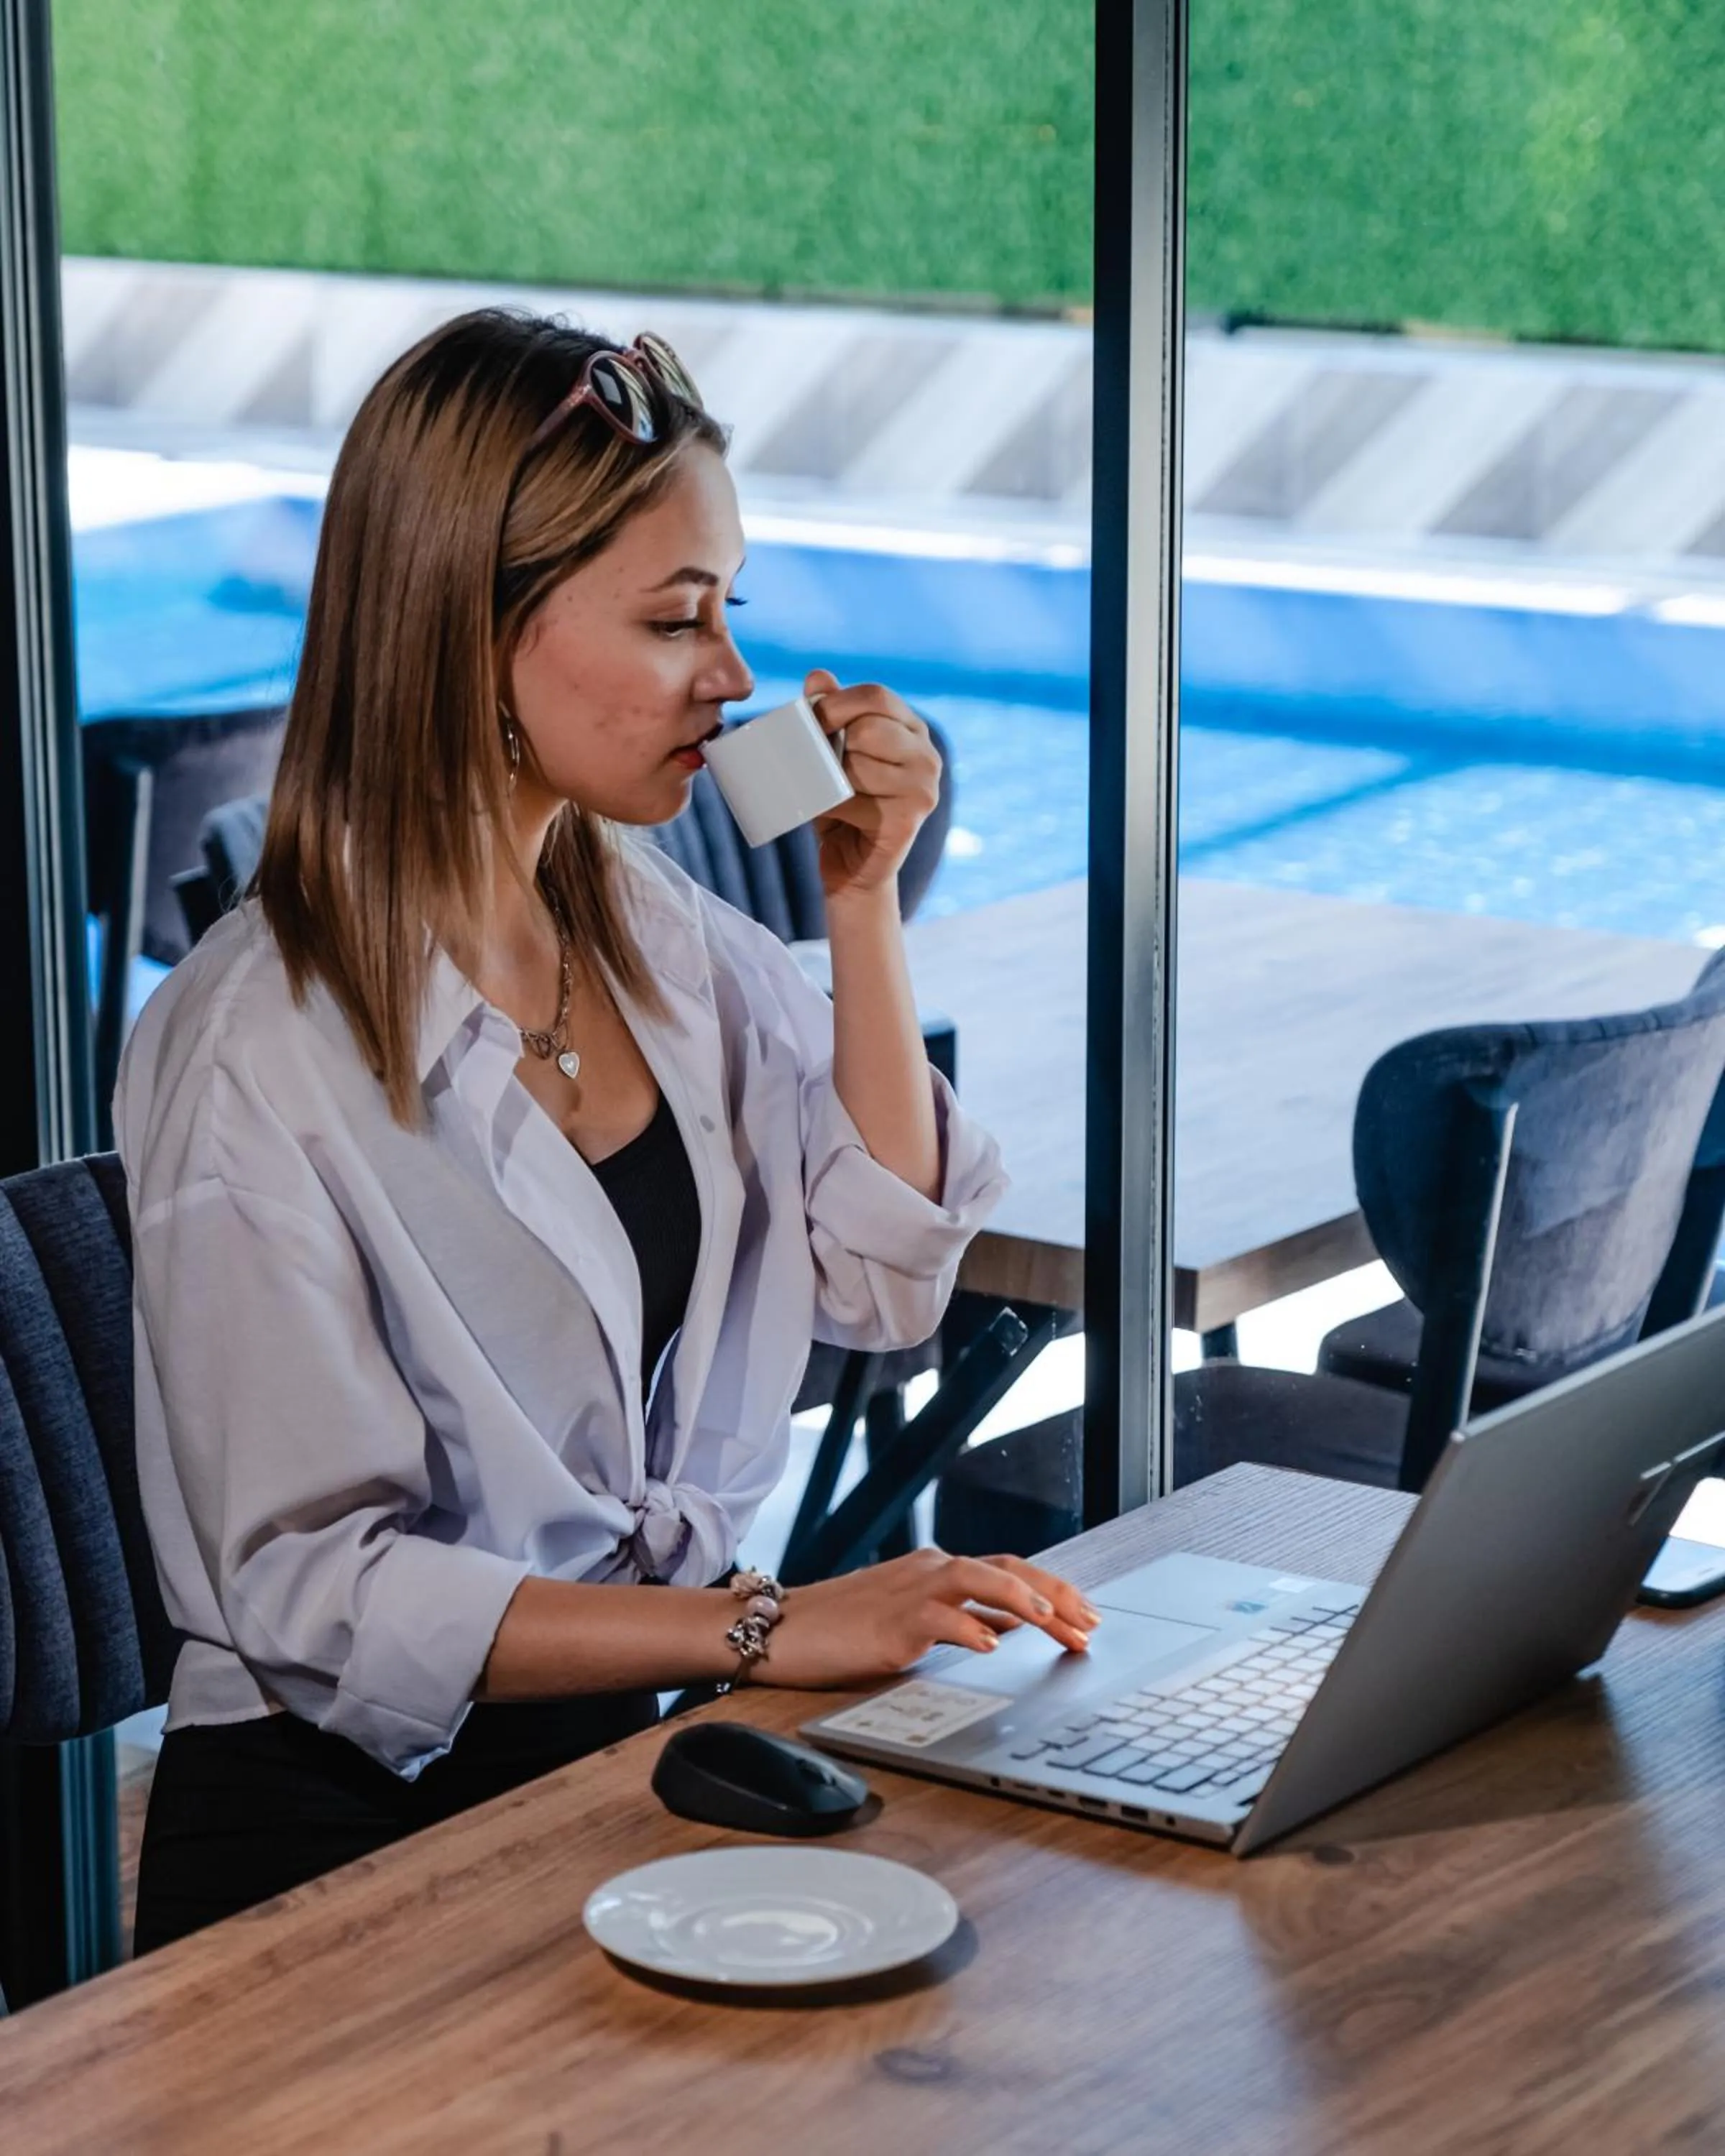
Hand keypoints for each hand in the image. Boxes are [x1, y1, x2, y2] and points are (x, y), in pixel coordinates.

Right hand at [753, 1547, 1100, 1689]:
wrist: (780, 1630)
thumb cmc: (842, 1630)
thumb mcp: (912, 1622)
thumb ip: (960, 1620)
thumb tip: (1008, 1630)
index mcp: (937, 1570)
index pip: (1009, 1571)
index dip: (1055, 1590)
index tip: (1088, 1616)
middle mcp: (929, 1571)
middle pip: (1006, 1569)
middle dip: (1056, 1595)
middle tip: (1090, 1626)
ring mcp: (909, 1593)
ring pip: (978, 1579)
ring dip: (1023, 1599)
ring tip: (1054, 1622)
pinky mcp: (889, 1622)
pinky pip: (936, 1618)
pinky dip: (968, 1629)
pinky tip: (991, 1647)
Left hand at [803, 669, 941, 904]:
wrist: (853, 867)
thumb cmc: (841, 805)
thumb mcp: (830, 754)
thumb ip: (828, 714)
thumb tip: (818, 676)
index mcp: (911, 729)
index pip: (877, 696)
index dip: (837, 703)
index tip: (809, 721)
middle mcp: (927, 755)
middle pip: (868, 727)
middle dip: (832, 744)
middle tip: (814, 763)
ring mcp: (924, 788)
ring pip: (856, 764)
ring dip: (829, 779)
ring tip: (828, 793)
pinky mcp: (910, 818)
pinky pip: (852, 799)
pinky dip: (830, 808)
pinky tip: (836, 817)